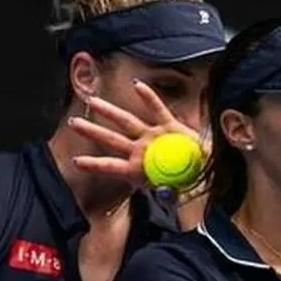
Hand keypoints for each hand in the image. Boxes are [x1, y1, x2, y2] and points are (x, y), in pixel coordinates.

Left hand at [67, 80, 207, 187]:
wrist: (207, 171)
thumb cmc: (189, 185)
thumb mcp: (176, 195)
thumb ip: (168, 195)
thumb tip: (164, 192)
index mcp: (139, 169)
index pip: (112, 166)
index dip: (95, 164)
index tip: (76, 161)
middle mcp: (142, 150)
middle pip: (112, 139)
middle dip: (93, 132)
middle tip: (73, 123)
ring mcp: (154, 137)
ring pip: (128, 122)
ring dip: (110, 112)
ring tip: (93, 101)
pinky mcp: (170, 127)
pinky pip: (158, 109)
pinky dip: (148, 97)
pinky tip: (137, 85)